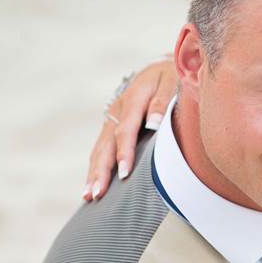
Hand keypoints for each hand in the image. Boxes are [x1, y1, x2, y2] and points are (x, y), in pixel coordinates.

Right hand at [83, 58, 177, 200]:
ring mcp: (112, 118)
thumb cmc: (171, 77)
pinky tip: (92, 185)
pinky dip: (96, 167)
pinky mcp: (111, 126)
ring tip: (89, 195)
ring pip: (100, 148)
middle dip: (101, 170)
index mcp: (133, 99)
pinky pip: (101, 148)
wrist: (159, 67)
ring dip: (93, 172)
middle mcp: (118, 110)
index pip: (126, 130)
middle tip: (98, 192)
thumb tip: (154, 124)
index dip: (125, 153)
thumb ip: (162, 102)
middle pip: (106, 144)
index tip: (124, 174)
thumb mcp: (172, 81)